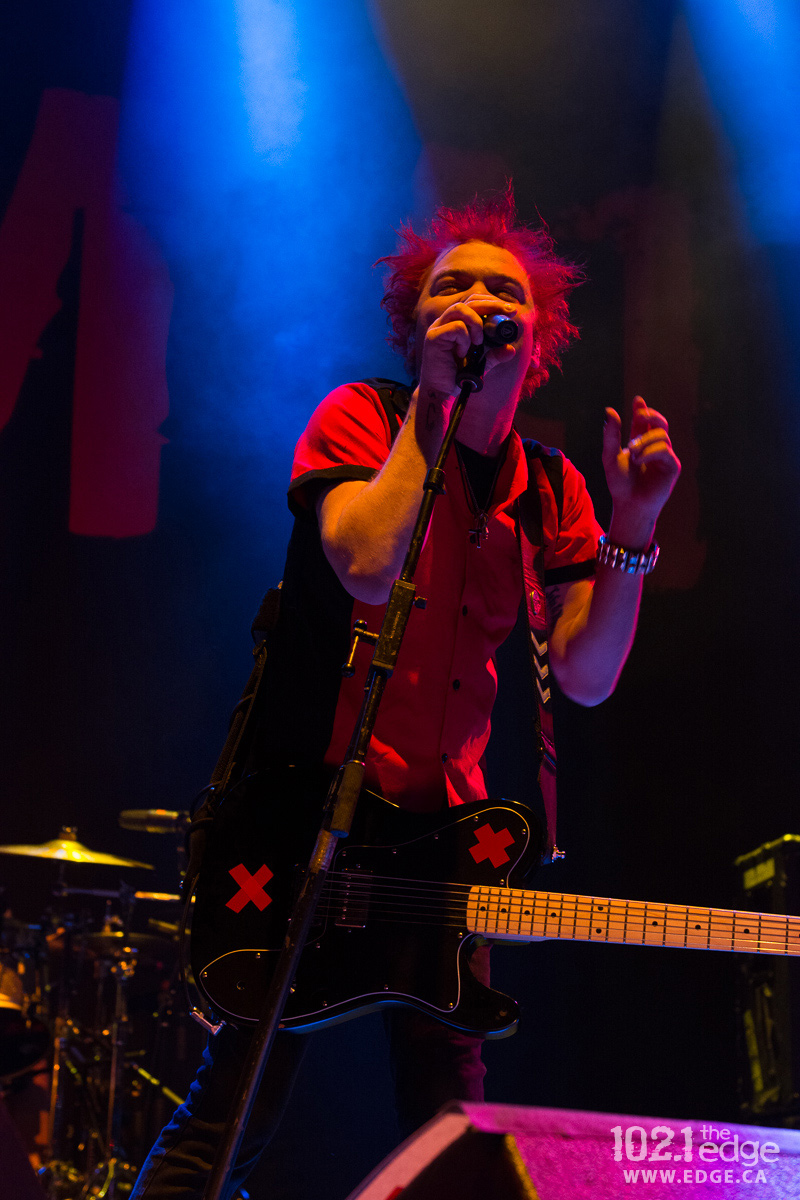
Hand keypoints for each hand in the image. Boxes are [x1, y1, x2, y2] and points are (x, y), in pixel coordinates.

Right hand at [417, 293, 517, 400]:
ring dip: (476, 322)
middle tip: (508, 313)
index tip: (511, 311)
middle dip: (491, 304)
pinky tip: (462, 353)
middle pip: (469, 300)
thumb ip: (495, 355)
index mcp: (457, 322)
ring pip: (461, 309)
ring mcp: (439, 327)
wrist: (441, 391)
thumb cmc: (458, 376)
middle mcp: (447, 321)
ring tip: (479, 341)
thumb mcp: (482, 364)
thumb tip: (511, 350)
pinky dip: (465, 339)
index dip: (493, 302)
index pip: (475, 302)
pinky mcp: (433, 337)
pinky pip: (456, 327)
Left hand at [602, 396, 680, 535]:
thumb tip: (609, 410)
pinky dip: (650, 451)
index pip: (644, 421)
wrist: (629, 504)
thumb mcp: (610, 456)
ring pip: (661, 435)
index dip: (642, 409)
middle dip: (650, 415)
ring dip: (644, 440)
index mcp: (640, 442)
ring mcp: (665, 456)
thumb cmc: (620, 483)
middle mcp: (655, 447)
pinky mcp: (672, 466)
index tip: (637, 400)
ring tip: (631, 451)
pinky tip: (638, 459)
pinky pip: (665, 450)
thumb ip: (611, 435)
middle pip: (659, 422)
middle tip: (638, 415)